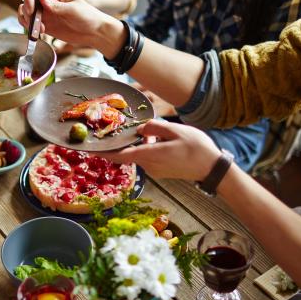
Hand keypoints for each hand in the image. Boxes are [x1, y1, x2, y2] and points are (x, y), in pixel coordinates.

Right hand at [18, 0, 124, 57]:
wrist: (95, 32)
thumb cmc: (88, 16)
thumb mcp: (73, 10)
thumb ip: (57, 6)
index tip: (32, 10)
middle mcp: (48, 3)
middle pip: (28, 3)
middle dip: (26, 12)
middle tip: (33, 23)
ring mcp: (46, 15)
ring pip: (27, 15)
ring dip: (27, 21)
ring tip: (38, 30)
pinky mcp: (47, 27)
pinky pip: (33, 26)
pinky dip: (31, 30)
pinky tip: (40, 34)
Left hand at [98, 119, 221, 180]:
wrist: (212, 168)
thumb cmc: (197, 148)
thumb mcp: (176, 130)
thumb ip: (155, 127)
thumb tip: (140, 129)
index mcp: (150, 155)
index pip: (119, 156)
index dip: (102, 152)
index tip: (88, 149)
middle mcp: (149, 165)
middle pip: (128, 154)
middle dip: (121, 143)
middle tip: (114, 130)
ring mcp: (155, 170)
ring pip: (138, 155)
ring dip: (138, 144)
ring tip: (149, 132)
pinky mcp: (161, 172)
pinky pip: (148, 158)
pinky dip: (147, 149)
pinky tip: (159, 140)